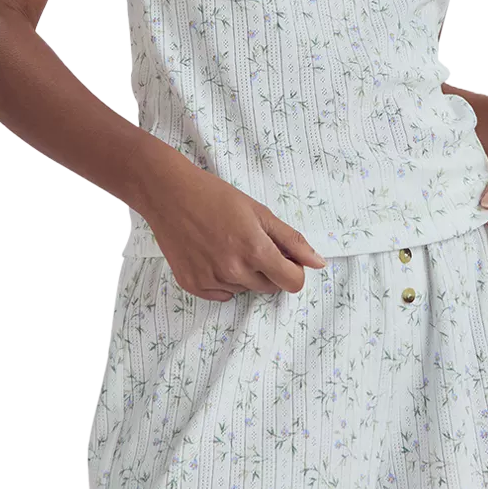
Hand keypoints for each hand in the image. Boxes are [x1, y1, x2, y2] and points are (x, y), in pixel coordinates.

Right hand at [137, 149, 326, 301]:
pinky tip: (211, 255)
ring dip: (244, 274)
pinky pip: (221, 294)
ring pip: (244, 290)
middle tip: (250, 243)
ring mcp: (211, 280)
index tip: (284, 257)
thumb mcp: (259, 212)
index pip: (293, 283)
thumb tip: (318, 263)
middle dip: (268, 269)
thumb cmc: (215, 196)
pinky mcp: (193, 285)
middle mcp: (234, 270)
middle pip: (270, 287)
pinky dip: (222, 280)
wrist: (168, 194)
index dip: (293, 270)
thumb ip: (291, 240)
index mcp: (255, 250)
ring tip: (225, 244)